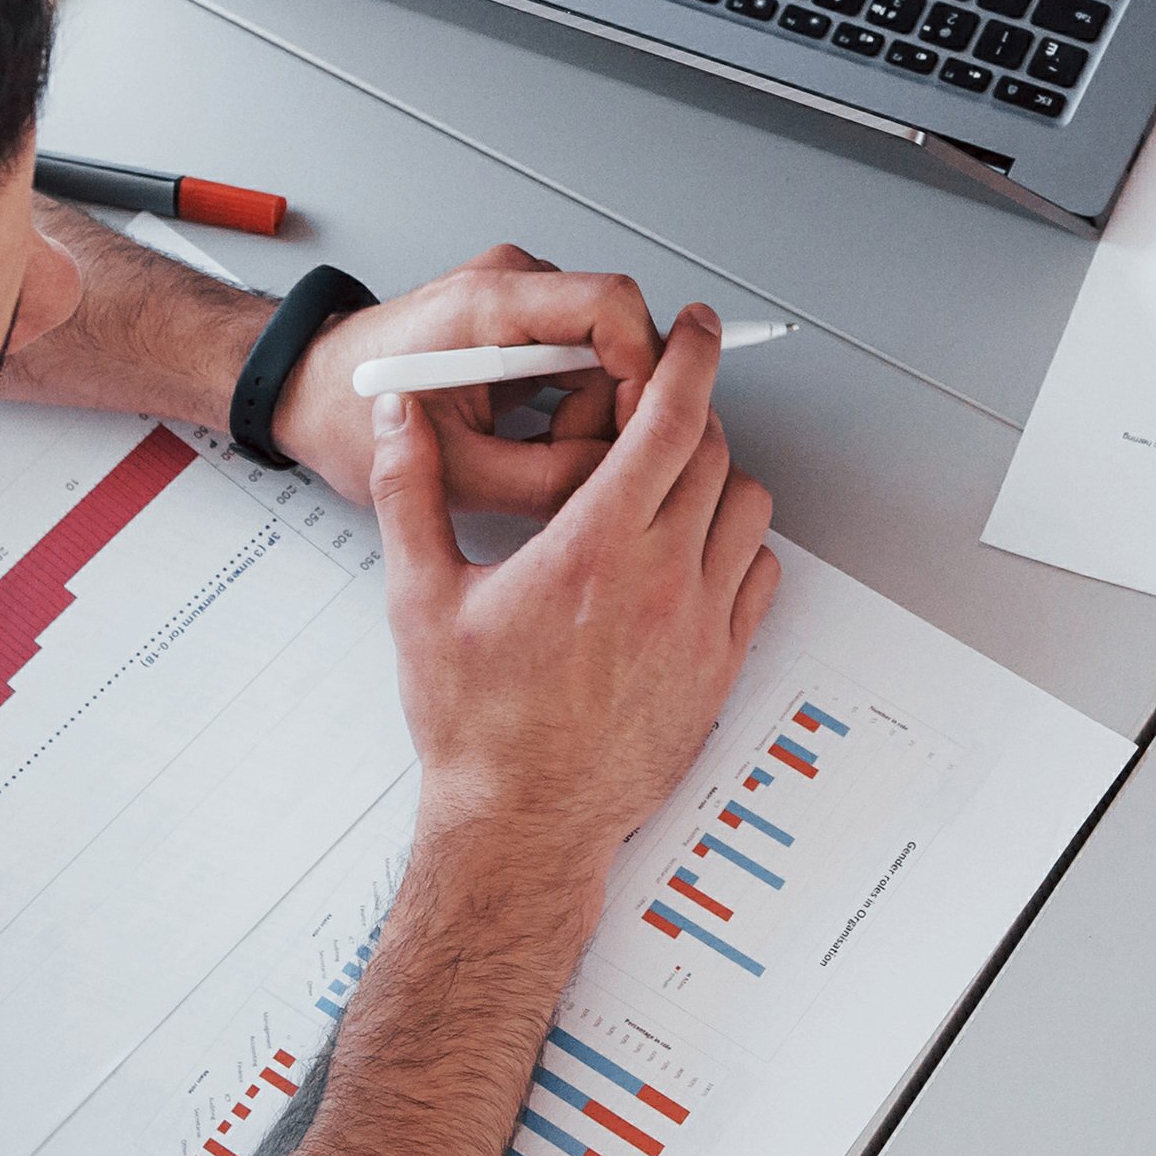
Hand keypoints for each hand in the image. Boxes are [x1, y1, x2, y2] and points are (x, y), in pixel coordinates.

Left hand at [270, 245, 661, 515]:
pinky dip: (574, 407)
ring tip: (541, 453)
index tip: (638, 428)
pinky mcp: (519, 320)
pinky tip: (538, 439)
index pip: (611, 304)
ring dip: (593, 414)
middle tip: (575, 460)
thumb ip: (548, 479)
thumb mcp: (455, 473)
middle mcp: (510, 284)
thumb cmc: (351, 415)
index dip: (643, 368)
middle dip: (614, 407)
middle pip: (617, 334)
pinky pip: (581, 360)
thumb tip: (619, 485)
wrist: (308, 393)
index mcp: (488, 303)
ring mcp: (517, 298)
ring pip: (605, 354)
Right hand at [367, 306, 783, 863]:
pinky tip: (687, 554)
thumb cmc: (475, 727)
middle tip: (649, 412)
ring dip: (715, 480)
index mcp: (593, 549)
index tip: (690, 329)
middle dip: (687, 414)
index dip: (688, 358)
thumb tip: (396, 418)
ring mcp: (701, 627)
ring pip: (748, 508)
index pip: (670, 420)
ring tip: (665, 485)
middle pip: (714, 452)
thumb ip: (409, 492)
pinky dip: (736, 547)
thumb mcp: (421, 598)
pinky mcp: (721, 668)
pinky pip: (760, 576)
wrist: (520, 826)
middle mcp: (662, 579)